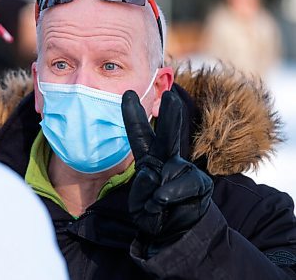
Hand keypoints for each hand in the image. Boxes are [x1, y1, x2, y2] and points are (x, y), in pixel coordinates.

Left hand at [121, 90, 212, 244]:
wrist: (176, 235)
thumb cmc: (155, 215)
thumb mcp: (139, 205)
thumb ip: (142, 189)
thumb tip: (153, 172)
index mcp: (149, 160)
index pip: (139, 136)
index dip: (133, 115)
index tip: (128, 93)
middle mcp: (167, 160)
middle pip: (167, 135)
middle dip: (170, 115)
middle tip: (170, 95)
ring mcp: (184, 170)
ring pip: (171, 167)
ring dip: (160, 188)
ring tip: (158, 203)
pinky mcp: (199, 183)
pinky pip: (181, 184)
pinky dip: (169, 196)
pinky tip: (165, 203)